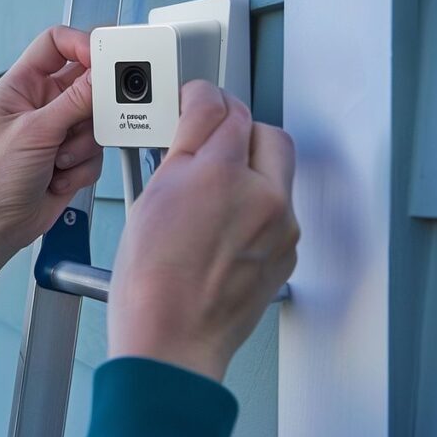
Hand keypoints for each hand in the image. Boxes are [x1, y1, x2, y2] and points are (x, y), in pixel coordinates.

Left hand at [0, 26, 102, 297]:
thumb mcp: (33, 133)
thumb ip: (73, 102)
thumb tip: (102, 76)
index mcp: (21, 87)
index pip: (55, 44)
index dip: (82, 44)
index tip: (103, 59)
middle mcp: (41, 105)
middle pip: (85, 84)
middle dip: (89, 109)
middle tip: (88, 120)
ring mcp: (58, 132)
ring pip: (96, 121)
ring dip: (81, 146)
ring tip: (57, 162)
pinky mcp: (72, 158)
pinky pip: (97, 151)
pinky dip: (82, 168)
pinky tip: (58, 179)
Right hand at [107, 81, 298, 380]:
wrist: (173, 340)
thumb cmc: (151, 288)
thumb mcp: (149, 202)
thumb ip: (181, 156)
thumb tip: (193, 133)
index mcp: (217, 175)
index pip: (218, 107)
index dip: (202, 97)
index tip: (197, 99)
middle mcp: (259, 194)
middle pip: (261, 129)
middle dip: (236, 125)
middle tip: (212, 135)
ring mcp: (280, 224)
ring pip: (277, 167)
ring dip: (251, 163)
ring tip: (218, 182)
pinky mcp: (287, 249)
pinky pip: (281, 206)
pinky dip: (259, 203)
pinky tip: (226, 222)